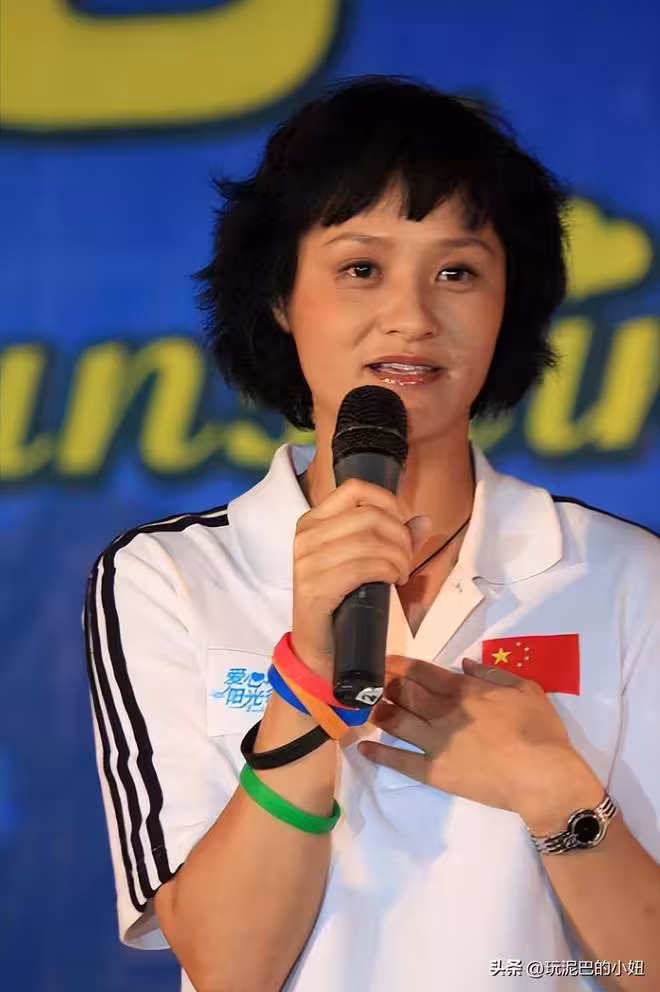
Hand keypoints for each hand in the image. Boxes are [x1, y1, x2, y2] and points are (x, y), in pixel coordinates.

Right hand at [291, 479, 428, 679]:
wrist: (318, 647)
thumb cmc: (341, 601)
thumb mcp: (365, 562)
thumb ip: (392, 539)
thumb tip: (424, 520)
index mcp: (313, 521)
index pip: (355, 489)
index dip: (387, 502)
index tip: (401, 528)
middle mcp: (306, 535)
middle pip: (369, 515)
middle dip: (399, 536)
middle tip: (407, 560)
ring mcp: (307, 561)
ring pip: (370, 540)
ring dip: (398, 557)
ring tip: (401, 574)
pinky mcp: (315, 587)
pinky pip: (364, 566)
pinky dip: (387, 571)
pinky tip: (392, 582)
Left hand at [359, 655, 601, 827]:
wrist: (543, 776)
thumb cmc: (540, 731)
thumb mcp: (525, 689)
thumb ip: (493, 673)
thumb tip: (465, 663)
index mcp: (464, 690)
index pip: (422, 672)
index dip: (399, 665)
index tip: (383, 661)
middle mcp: (443, 712)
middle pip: (404, 693)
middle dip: (383, 684)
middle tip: (368, 682)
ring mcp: (436, 743)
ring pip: (397, 722)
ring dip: (378, 713)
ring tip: (365, 708)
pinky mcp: (435, 772)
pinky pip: (401, 761)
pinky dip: (380, 754)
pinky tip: (363, 748)